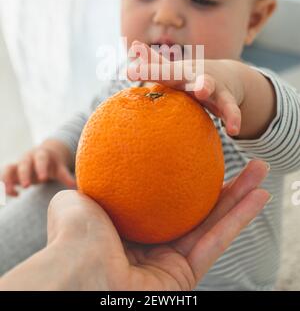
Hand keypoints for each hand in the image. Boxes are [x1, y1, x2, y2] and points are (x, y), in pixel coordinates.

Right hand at [1, 139, 75, 195]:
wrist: (43, 154)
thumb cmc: (53, 163)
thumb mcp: (59, 167)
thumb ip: (65, 175)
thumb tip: (76, 185)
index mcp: (42, 154)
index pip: (41, 159)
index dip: (41, 168)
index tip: (43, 179)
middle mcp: (28, 158)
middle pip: (24, 164)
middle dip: (24, 174)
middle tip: (26, 186)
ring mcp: (18, 164)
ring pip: (8, 169)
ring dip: (7, 180)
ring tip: (11, 193)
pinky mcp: (12, 172)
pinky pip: (4, 177)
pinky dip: (5, 186)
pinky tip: (15, 195)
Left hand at [46, 159, 269, 290]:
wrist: (77, 275)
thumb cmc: (72, 236)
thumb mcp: (78, 198)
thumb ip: (94, 180)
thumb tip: (97, 159)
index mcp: (128, 228)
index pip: (164, 200)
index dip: (185, 178)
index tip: (200, 155)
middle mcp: (151, 246)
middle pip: (195, 209)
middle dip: (223, 185)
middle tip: (242, 159)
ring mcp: (170, 263)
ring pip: (213, 223)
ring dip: (241, 196)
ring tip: (261, 170)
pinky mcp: (184, 277)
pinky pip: (216, 241)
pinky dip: (240, 218)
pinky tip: (259, 195)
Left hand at [127, 41, 245, 136]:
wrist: (228, 76)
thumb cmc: (191, 77)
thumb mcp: (174, 71)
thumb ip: (154, 63)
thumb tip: (133, 46)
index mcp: (176, 74)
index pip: (157, 72)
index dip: (145, 71)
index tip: (128, 73)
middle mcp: (191, 75)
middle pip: (176, 74)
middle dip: (161, 72)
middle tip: (145, 73)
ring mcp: (211, 84)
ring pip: (209, 85)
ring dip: (205, 85)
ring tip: (202, 90)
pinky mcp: (227, 98)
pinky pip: (230, 108)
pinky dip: (233, 117)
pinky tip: (233, 130)